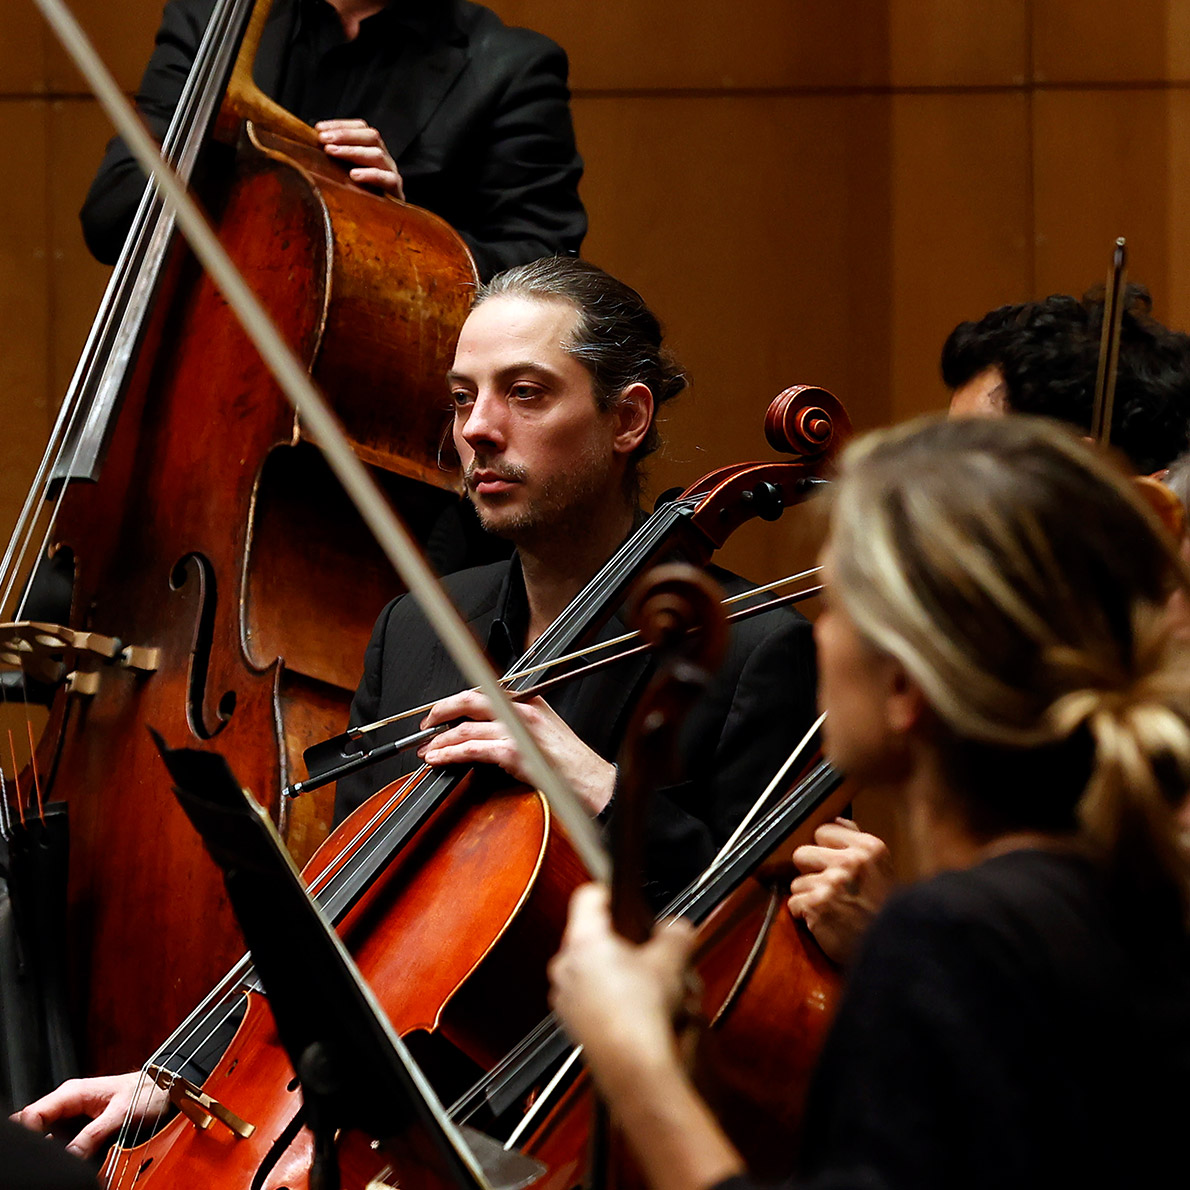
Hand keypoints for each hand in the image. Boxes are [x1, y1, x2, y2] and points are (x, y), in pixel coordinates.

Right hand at [11, 1072, 166, 1159]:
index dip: (29, 1132)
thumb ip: (93, 1134)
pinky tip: (69, 1158)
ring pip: (47, 1135)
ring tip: (59, 1157)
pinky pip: (61, 1141)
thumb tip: (69, 1154)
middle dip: (37, 1142)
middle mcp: (70, 1101)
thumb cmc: (149, 1093)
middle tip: (47, 1157)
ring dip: (49, 1148)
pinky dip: (61, 1151)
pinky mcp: (81, 1126)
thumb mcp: (121, 1114)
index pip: (34, 1113)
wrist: (165, 1091)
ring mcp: (74, 1114)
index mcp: (74, 1092)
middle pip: (36, 1124)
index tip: (37, 1152)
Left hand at [315, 119, 404, 198]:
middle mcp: (384, 159)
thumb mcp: (345, 175)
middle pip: (371, 136)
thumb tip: (311, 145)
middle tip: (323, 139)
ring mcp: (391, 173)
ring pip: (377, 154)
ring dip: (352, 151)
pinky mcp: (396, 191)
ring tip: (332, 152)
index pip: (361, 128)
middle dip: (345, 135)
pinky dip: (371, 175)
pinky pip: (388, 179)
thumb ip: (335, 160)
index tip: (318, 128)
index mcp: (373, 150)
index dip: (340, 125)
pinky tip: (354, 175)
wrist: (384, 224)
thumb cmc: (360, 198)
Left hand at [419, 689, 616, 814]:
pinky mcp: (516, 753)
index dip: (456, 701)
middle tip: (425, 725)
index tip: (440, 712)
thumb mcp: (544, 734)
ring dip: (439, 740)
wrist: (596, 785)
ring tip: (426, 750)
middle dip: (440, 711)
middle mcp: (523, 710)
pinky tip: (438, 759)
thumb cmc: (572, 766)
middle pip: (471, 700)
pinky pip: (473, 750)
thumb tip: (482, 733)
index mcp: (529, 701)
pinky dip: (450, 753)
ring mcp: (519, 730)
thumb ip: (516, 726)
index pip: (484, 692)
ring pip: (467, 728)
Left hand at [549, 885, 695, 1091]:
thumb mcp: (671, 961)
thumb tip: (677, 928)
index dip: (611, 891)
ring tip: (647, 982)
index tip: (626, 897)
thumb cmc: (643, 1014)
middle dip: (622, 939)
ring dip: (617, 968)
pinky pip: (589, 994)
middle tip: (648, 948)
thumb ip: (675, 934)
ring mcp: (565, 995)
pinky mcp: (571, 1021)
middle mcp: (565, 964)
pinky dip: (610, 994)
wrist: (633, 1068)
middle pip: (592, 934)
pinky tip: (636, 1007)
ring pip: (591, 966)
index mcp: (583, 940)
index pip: (588, 895)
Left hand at [787, 818, 893, 965]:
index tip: (832, 863)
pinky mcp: (818, 905)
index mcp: (869, 848)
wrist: (894, 950)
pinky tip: (823, 920)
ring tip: (831, 908)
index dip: (824, 849)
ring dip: (808, 896)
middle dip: (809, 871)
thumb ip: (856, 843)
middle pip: (802, 853)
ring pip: (797, 882)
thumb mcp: (881, 868)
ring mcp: (833, 883)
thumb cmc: (883, 910)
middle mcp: (851, 862)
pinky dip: (804, 915)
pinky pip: (794, 903)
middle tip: (828, 887)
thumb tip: (835, 820)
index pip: (823, 830)